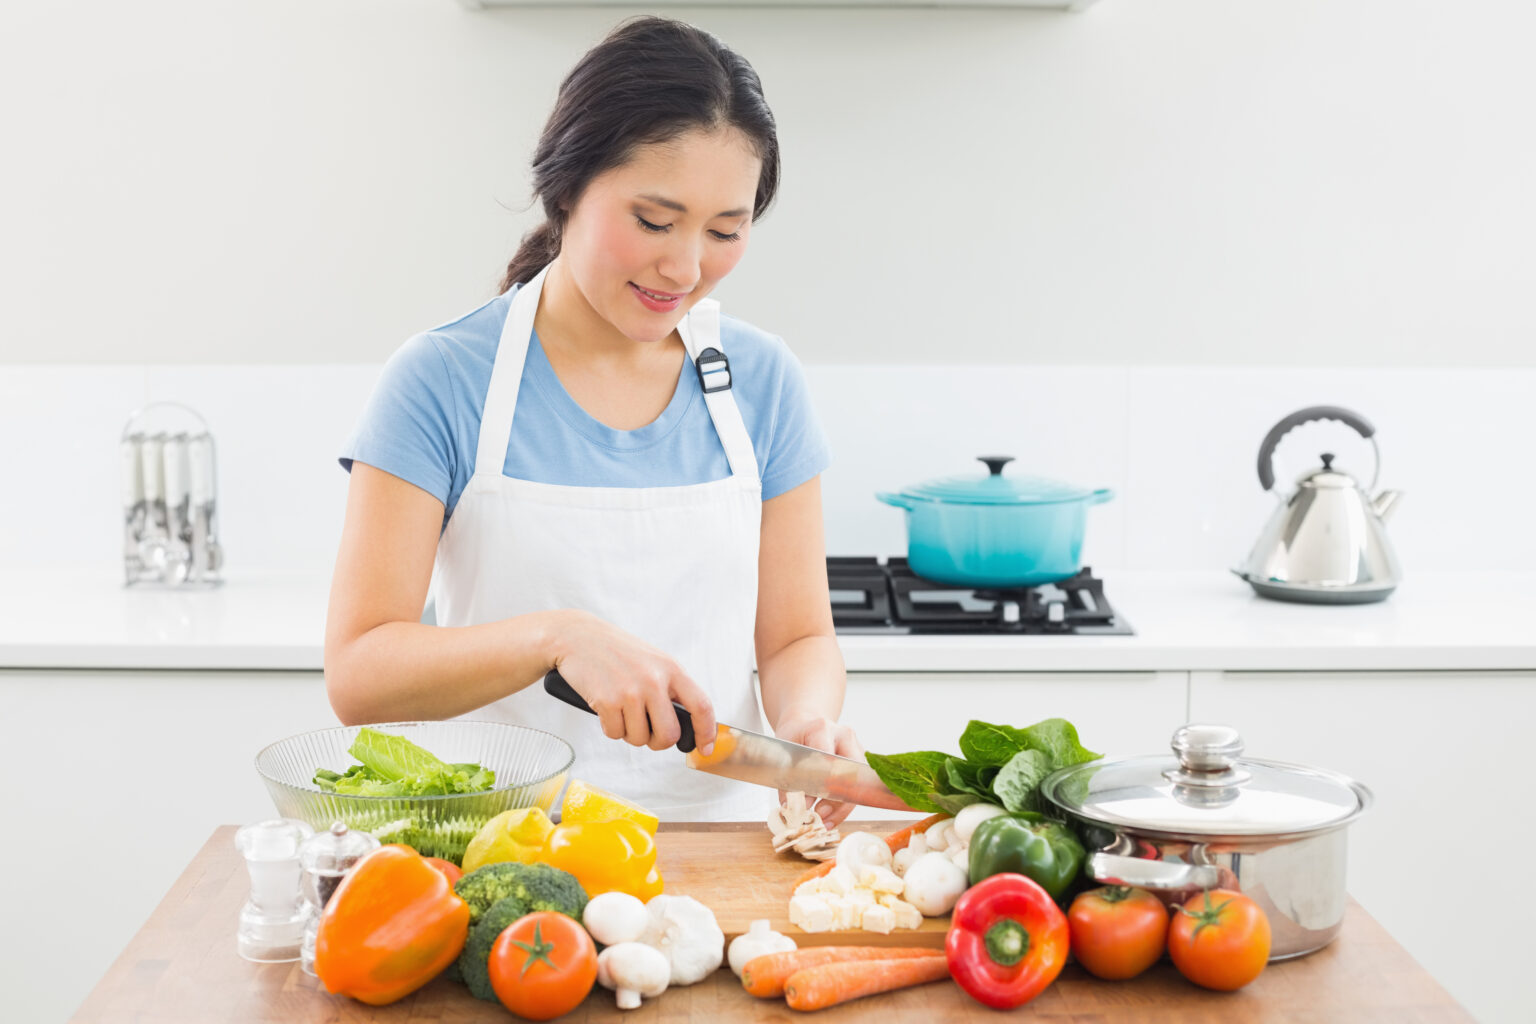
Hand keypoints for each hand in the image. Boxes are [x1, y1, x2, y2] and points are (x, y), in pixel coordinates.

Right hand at [551, 611, 716, 753]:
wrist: (577, 637)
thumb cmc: (617, 651)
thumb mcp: (653, 661)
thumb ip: (670, 688)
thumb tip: (687, 723)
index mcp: (671, 669)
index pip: (701, 706)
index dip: (706, 732)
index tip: (705, 747)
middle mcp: (654, 680)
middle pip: (669, 734)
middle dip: (658, 742)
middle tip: (649, 733)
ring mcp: (630, 691)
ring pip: (639, 739)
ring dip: (630, 733)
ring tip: (622, 711)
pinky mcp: (607, 701)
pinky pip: (615, 734)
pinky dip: (611, 728)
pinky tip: (606, 708)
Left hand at [775, 714, 863, 828]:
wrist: (805, 725)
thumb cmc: (793, 738)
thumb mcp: (782, 754)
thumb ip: (787, 781)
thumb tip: (792, 808)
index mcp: (822, 729)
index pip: (828, 759)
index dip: (822, 784)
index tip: (812, 805)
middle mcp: (845, 738)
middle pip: (848, 773)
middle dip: (835, 800)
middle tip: (819, 817)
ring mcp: (856, 750)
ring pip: (856, 784)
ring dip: (840, 807)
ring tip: (823, 822)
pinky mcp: (860, 764)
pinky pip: (856, 788)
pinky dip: (842, 806)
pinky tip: (830, 818)